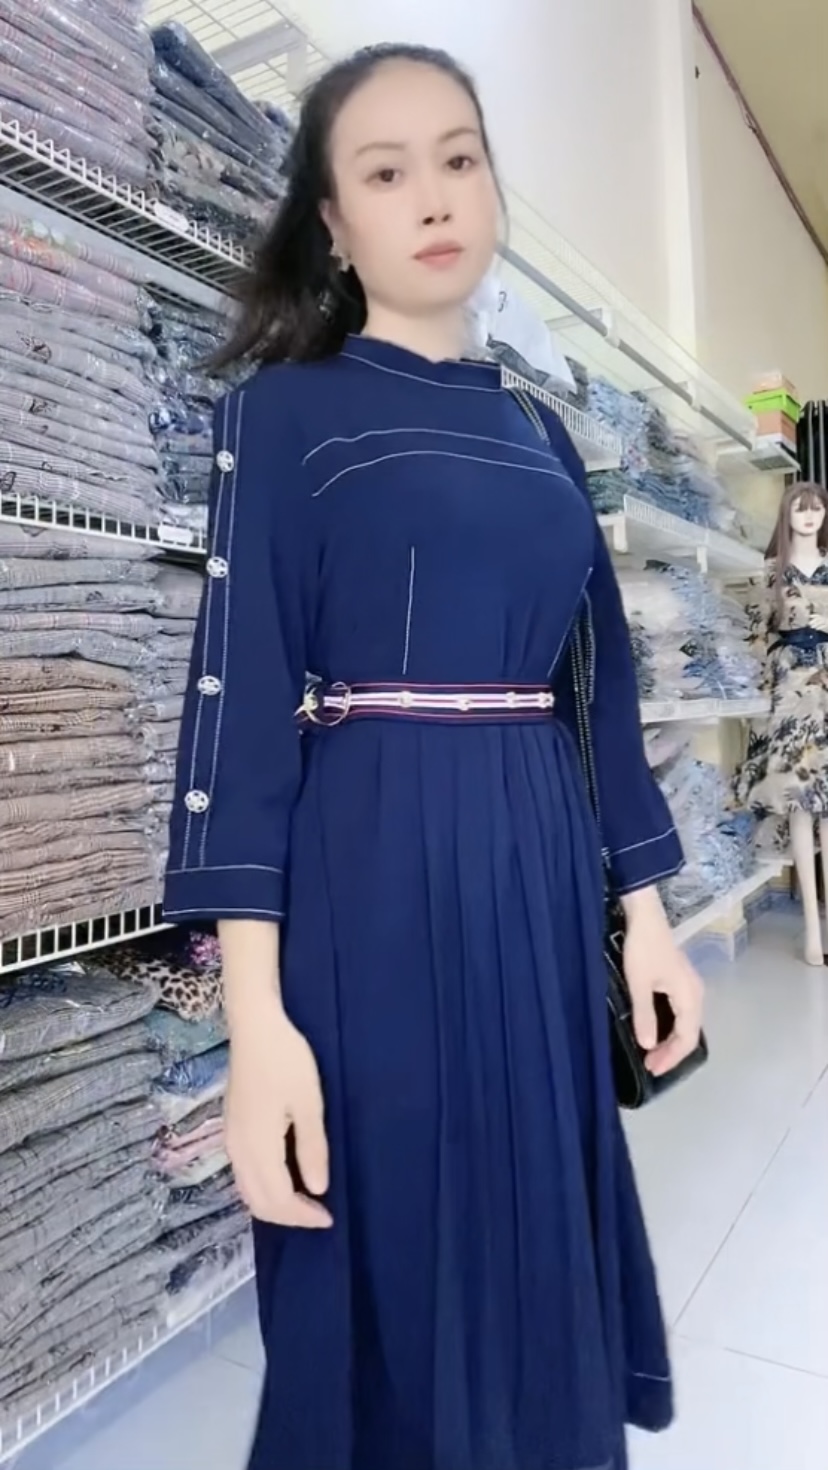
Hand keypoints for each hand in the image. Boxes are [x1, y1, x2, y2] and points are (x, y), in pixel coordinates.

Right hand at [225, 999, 331, 1228]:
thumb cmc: (287, 1060)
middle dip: (287, 1216)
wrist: (255, 1026)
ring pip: (247, 1190)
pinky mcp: (231, 1127)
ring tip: (303, 1201)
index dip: (302, 1216)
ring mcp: (230, 1138)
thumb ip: (311, 1148)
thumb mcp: (309, 1103)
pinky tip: (283, 1176)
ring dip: (273, 1203)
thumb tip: (316, 1189)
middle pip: (257, 1202)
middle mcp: (237, 1149)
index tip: (329, 1217)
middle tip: (318, 1214)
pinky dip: (263, 1187)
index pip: (277, 1200)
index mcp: (257, 1146)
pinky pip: (243, 1173)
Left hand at [621, 893, 704, 1077]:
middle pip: (690, 1033)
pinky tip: (656, 1031)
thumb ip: (645, 1015)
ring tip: (651, 1053)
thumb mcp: (639, 984)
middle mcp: (696, 994)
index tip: (652, 1069)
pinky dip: (670, 1027)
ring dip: (670, 1040)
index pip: (687, 1038)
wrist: (645, 917)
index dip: (671, 1057)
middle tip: (649, 1065)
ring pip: (686, 1023)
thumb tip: (648, 1045)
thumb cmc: (642, 949)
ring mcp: (690, 987)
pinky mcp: (680, 981)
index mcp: (690, 997)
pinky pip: (681, 1013)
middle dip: (671, 1052)